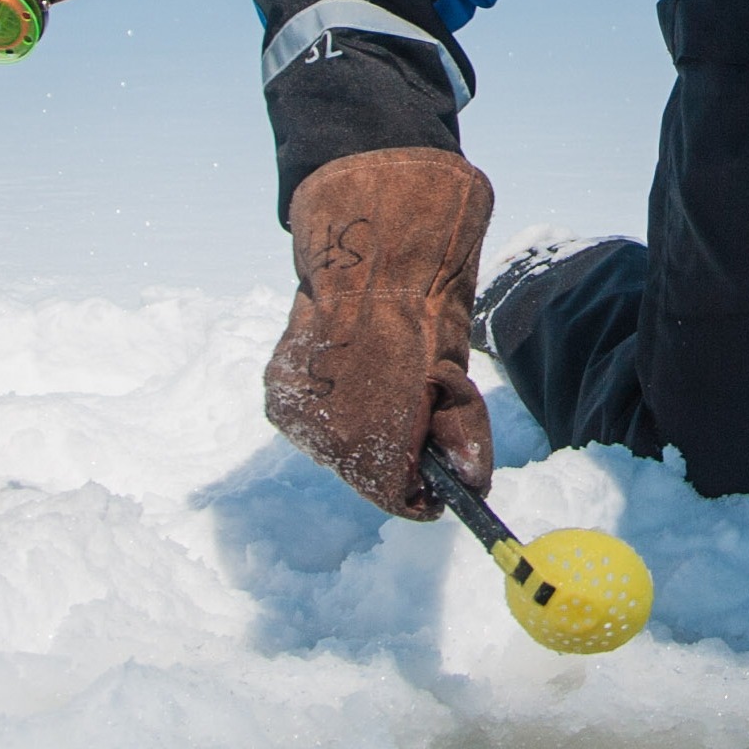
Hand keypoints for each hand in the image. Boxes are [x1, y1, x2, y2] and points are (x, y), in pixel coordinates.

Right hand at [262, 147, 496, 517]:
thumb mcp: (454, 376)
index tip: (437, 474)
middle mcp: (326, 441)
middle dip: (395, 453)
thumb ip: (460, 438)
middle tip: (417, 410)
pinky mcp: (278, 391)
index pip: (399, 497)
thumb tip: (470, 482)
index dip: (424, 488)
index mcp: (373, 445)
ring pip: (337, 446)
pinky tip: (351, 367)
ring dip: (361, 428)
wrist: (370, 251)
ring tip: (381, 380)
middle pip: (367, 473)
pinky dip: (333, 403)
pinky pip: (312, 417)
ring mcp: (296, 415)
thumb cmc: (421, 311)